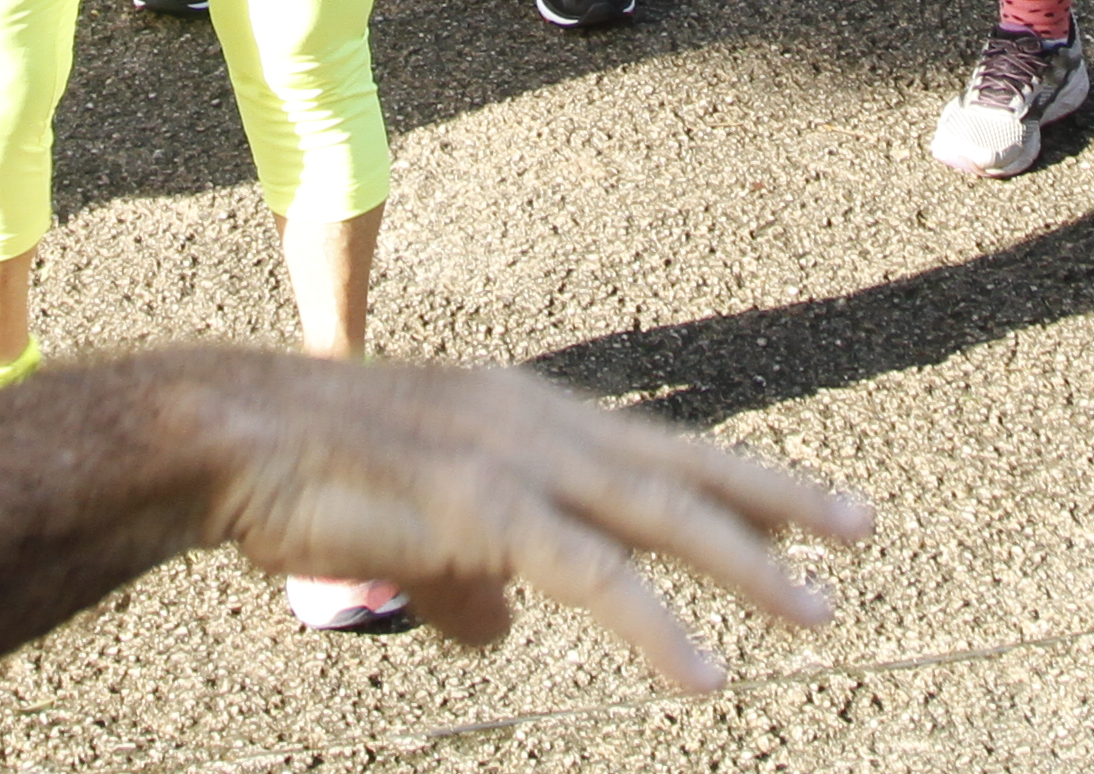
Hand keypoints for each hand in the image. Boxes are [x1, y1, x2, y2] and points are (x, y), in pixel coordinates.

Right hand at [162, 348, 866, 687]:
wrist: (229, 437)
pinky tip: (702, 675)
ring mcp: (517, 459)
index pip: (654, 450)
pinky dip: (655, 627)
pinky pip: (594, 577)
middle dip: (778, 499)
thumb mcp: (413, 534)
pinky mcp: (486, 510)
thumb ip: (471, 585)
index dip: (736, 478)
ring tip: (819, 615)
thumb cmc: (307, 478)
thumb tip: (503, 638)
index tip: (811, 505)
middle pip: (683, 465)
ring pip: (660, 516)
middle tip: (864, 528)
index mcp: (526, 417)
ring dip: (747, 566)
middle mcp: (538, 423)